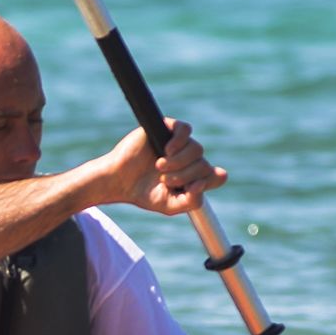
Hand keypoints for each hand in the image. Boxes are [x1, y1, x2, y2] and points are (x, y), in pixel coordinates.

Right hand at [89, 118, 226, 215]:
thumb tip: (205, 183)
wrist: (120, 181)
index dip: (211, 180)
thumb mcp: (170, 205)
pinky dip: (180, 141)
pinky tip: (167, 150)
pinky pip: (185, 130)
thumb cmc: (144, 193)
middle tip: (165, 180)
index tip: (194, 187)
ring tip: (160, 167)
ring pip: (196, 149)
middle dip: (185, 175)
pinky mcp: (167, 129)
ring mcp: (179, 144)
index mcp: (193, 177)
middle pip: (204, 164)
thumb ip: (191, 201)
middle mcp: (189, 160)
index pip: (215, 176)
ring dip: (180, 162)